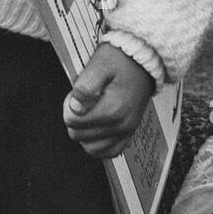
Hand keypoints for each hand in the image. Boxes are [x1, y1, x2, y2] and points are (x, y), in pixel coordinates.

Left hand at [62, 42, 153, 159]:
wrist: (144, 62)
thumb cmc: (121, 61)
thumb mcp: (99, 64)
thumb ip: (85, 87)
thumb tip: (75, 107)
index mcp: (113, 109)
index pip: (73, 121)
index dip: (68, 105)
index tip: (76, 94)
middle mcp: (121, 125)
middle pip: (78, 135)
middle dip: (74, 117)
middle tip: (82, 101)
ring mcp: (126, 131)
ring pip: (91, 148)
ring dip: (84, 132)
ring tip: (88, 112)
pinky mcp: (129, 133)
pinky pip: (109, 152)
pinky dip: (98, 144)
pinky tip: (95, 128)